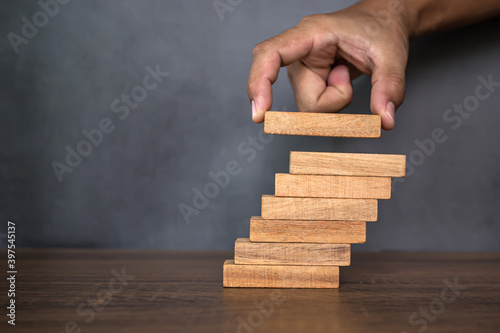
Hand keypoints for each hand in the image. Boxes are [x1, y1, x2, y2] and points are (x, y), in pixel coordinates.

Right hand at [247, 0, 412, 129]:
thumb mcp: (392, 56)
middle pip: (305, 101)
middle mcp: (298, 53)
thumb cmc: (380, 29)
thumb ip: (389, 87)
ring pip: (310, 108)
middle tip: (349, 73)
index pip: (269, 55)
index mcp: (310, 34)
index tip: (260, 113)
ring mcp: (300, 70)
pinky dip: (334, 102)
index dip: (259, 83)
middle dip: (333, 101)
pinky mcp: (306, 82)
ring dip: (335, 101)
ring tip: (346, 71)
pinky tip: (340, 78)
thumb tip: (385, 121)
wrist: (382, 23)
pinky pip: (316, 108)